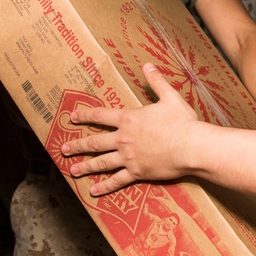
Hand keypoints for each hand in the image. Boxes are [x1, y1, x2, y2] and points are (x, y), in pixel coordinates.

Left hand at [62, 63, 199, 195]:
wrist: (191, 146)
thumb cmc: (182, 122)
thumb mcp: (170, 97)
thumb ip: (156, 81)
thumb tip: (148, 64)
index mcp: (129, 119)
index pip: (101, 115)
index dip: (85, 115)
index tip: (72, 117)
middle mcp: (124, 139)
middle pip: (95, 142)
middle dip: (78, 145)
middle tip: (63, 149)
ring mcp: (128, 157)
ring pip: (101, 163)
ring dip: (85, 167)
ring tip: (72, 171)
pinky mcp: (137, 172)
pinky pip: (117, 180)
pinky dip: (105, 186)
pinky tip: (93, 191)